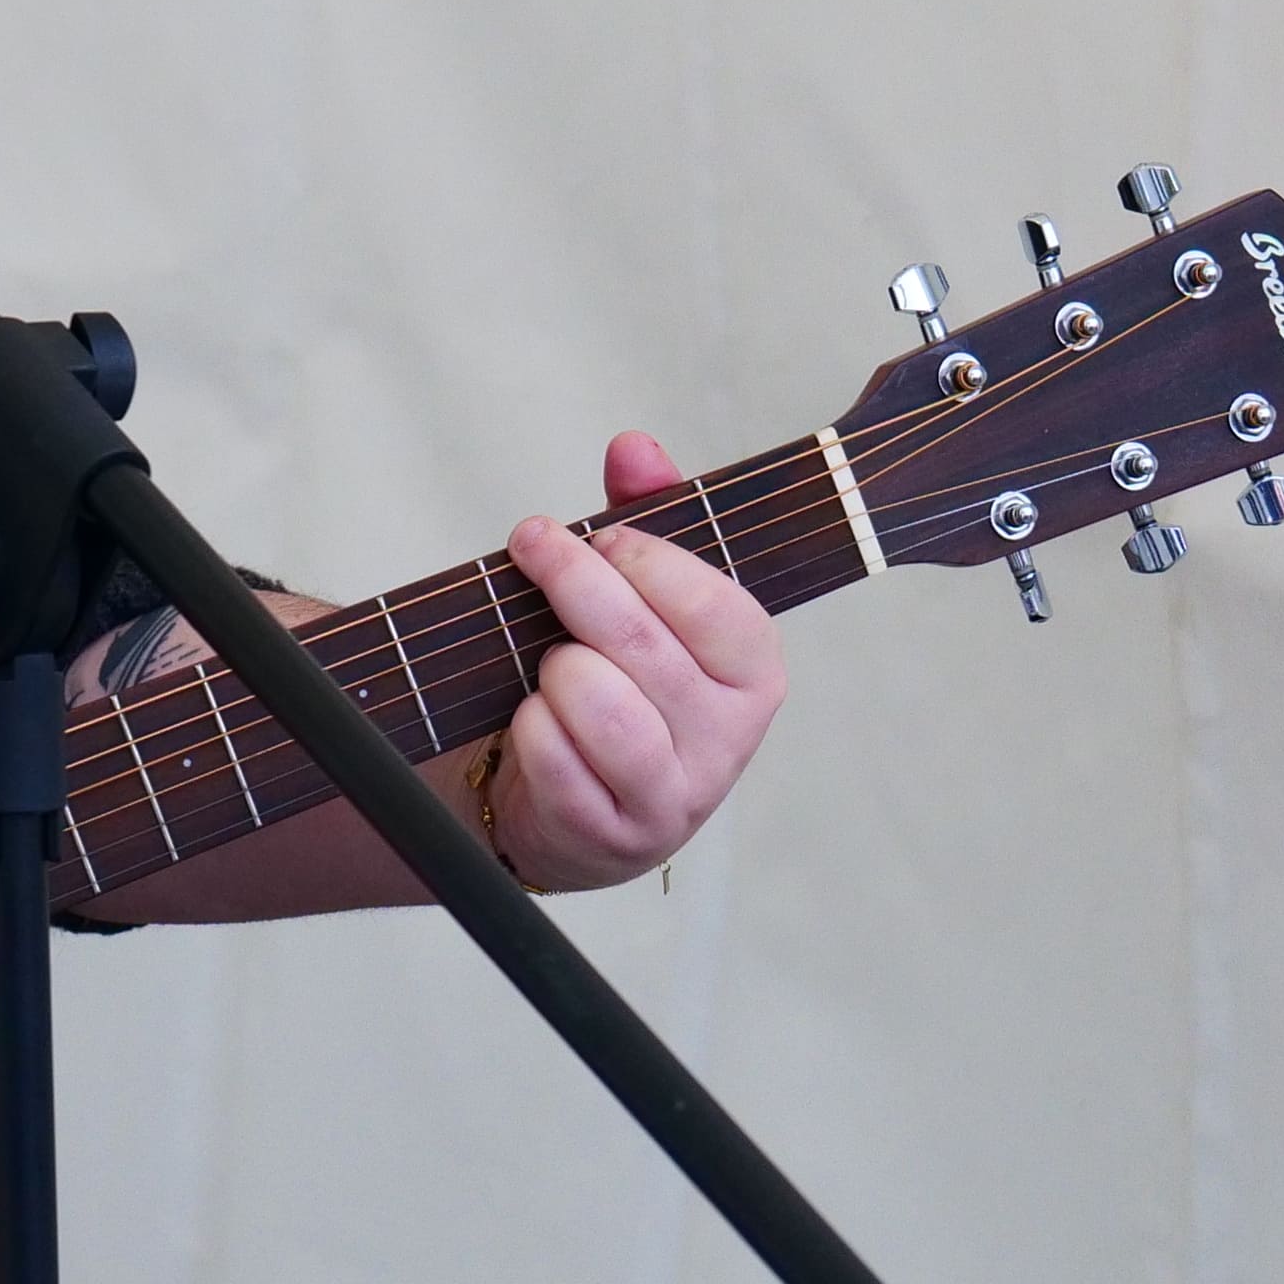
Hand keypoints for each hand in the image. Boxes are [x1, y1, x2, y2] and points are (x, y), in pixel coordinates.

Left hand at [487, 432, 788, 890]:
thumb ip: (646, 519)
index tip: (597, 535)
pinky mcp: (613, 835)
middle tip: (534, 544)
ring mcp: (674, 795)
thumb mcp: (642, 602)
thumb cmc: (618, 685)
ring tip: (550, 662)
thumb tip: (634, 448)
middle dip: (574, 583)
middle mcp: (727, 739)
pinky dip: (530, 726)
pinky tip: (532, 718)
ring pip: (598, 703)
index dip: (648, 561)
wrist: (577, 808)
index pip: (716, 606)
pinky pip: (554, 757)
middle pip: (642, 644)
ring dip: (555, 668)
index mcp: (753, 673)